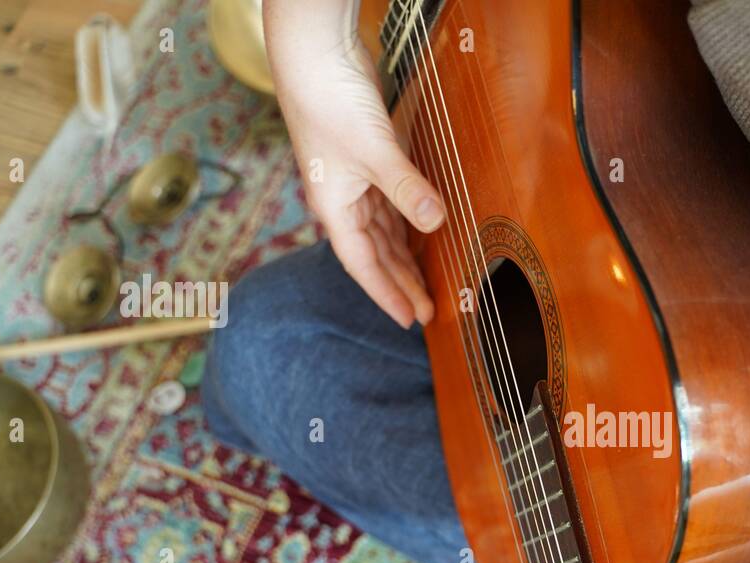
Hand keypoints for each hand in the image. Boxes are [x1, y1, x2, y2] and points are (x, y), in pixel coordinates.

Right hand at [264, 0, 444, 327]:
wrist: (313, 54)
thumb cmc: (330, 101)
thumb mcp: (374, 150)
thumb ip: (406, 188)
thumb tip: (436, 222)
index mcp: (335, 208)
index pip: (364, 265)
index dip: (387, 294)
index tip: (411, 320)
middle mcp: (343, 200)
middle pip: (376, 253)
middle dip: (401, 282)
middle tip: (429, 310)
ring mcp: (354, 180)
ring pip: (382, 230)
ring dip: (404, 256)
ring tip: (428, 281)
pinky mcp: (368, 159)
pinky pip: (388, 204)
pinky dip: (405, 222)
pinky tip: (421, 233)